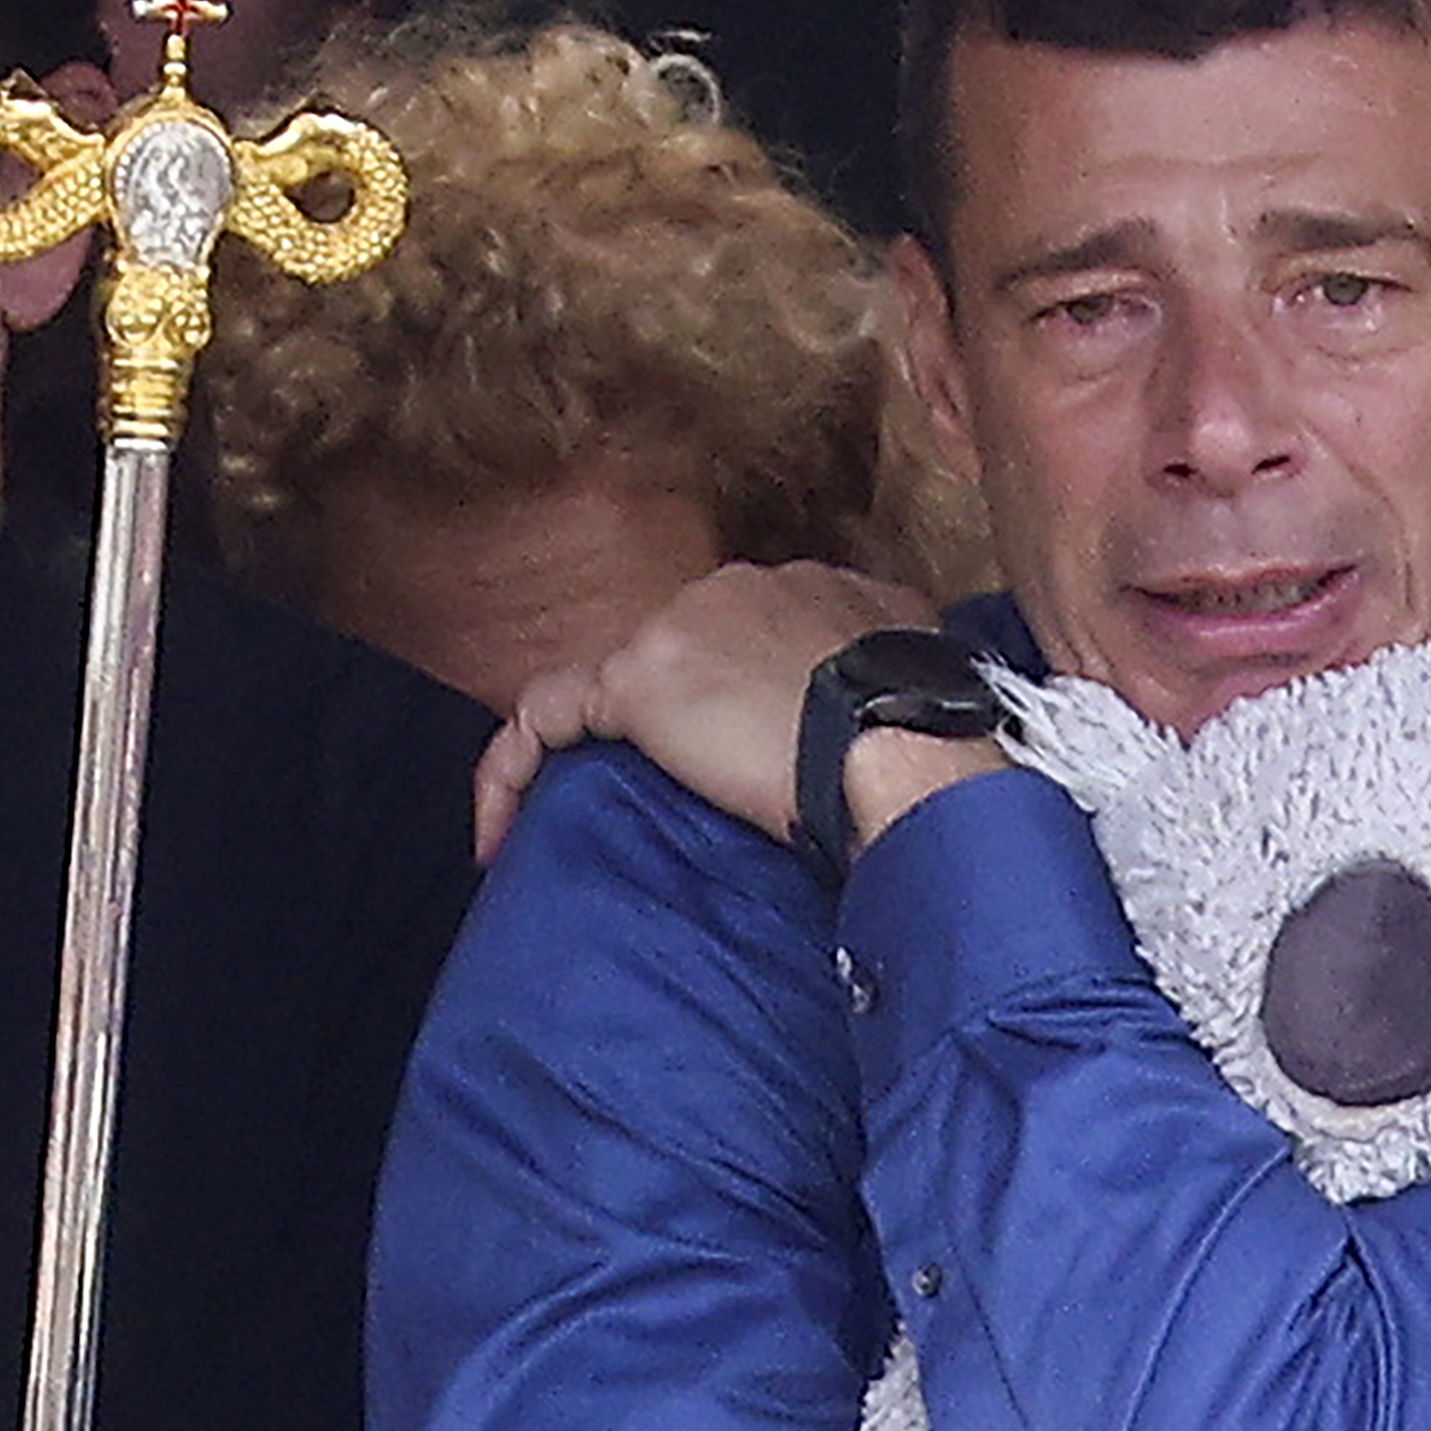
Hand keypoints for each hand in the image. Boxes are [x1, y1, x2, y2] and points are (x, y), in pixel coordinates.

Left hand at [470, 558, 946, 842]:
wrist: (904, 742)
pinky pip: (541, 719)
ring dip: (577, 755)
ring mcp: (679, 628)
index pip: (739, 638)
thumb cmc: (931, 736)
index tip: (733, 768)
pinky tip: (498, 840)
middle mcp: (734, 589)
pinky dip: (510, 774)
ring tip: (562, 827)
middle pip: (669, 657)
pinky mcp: (638, 680)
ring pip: (597, 686)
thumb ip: (890, 675)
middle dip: (663, 730)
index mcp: (807, 590)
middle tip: (669, 807)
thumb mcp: (924, 679)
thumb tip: (893, 717)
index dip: (725, 703)